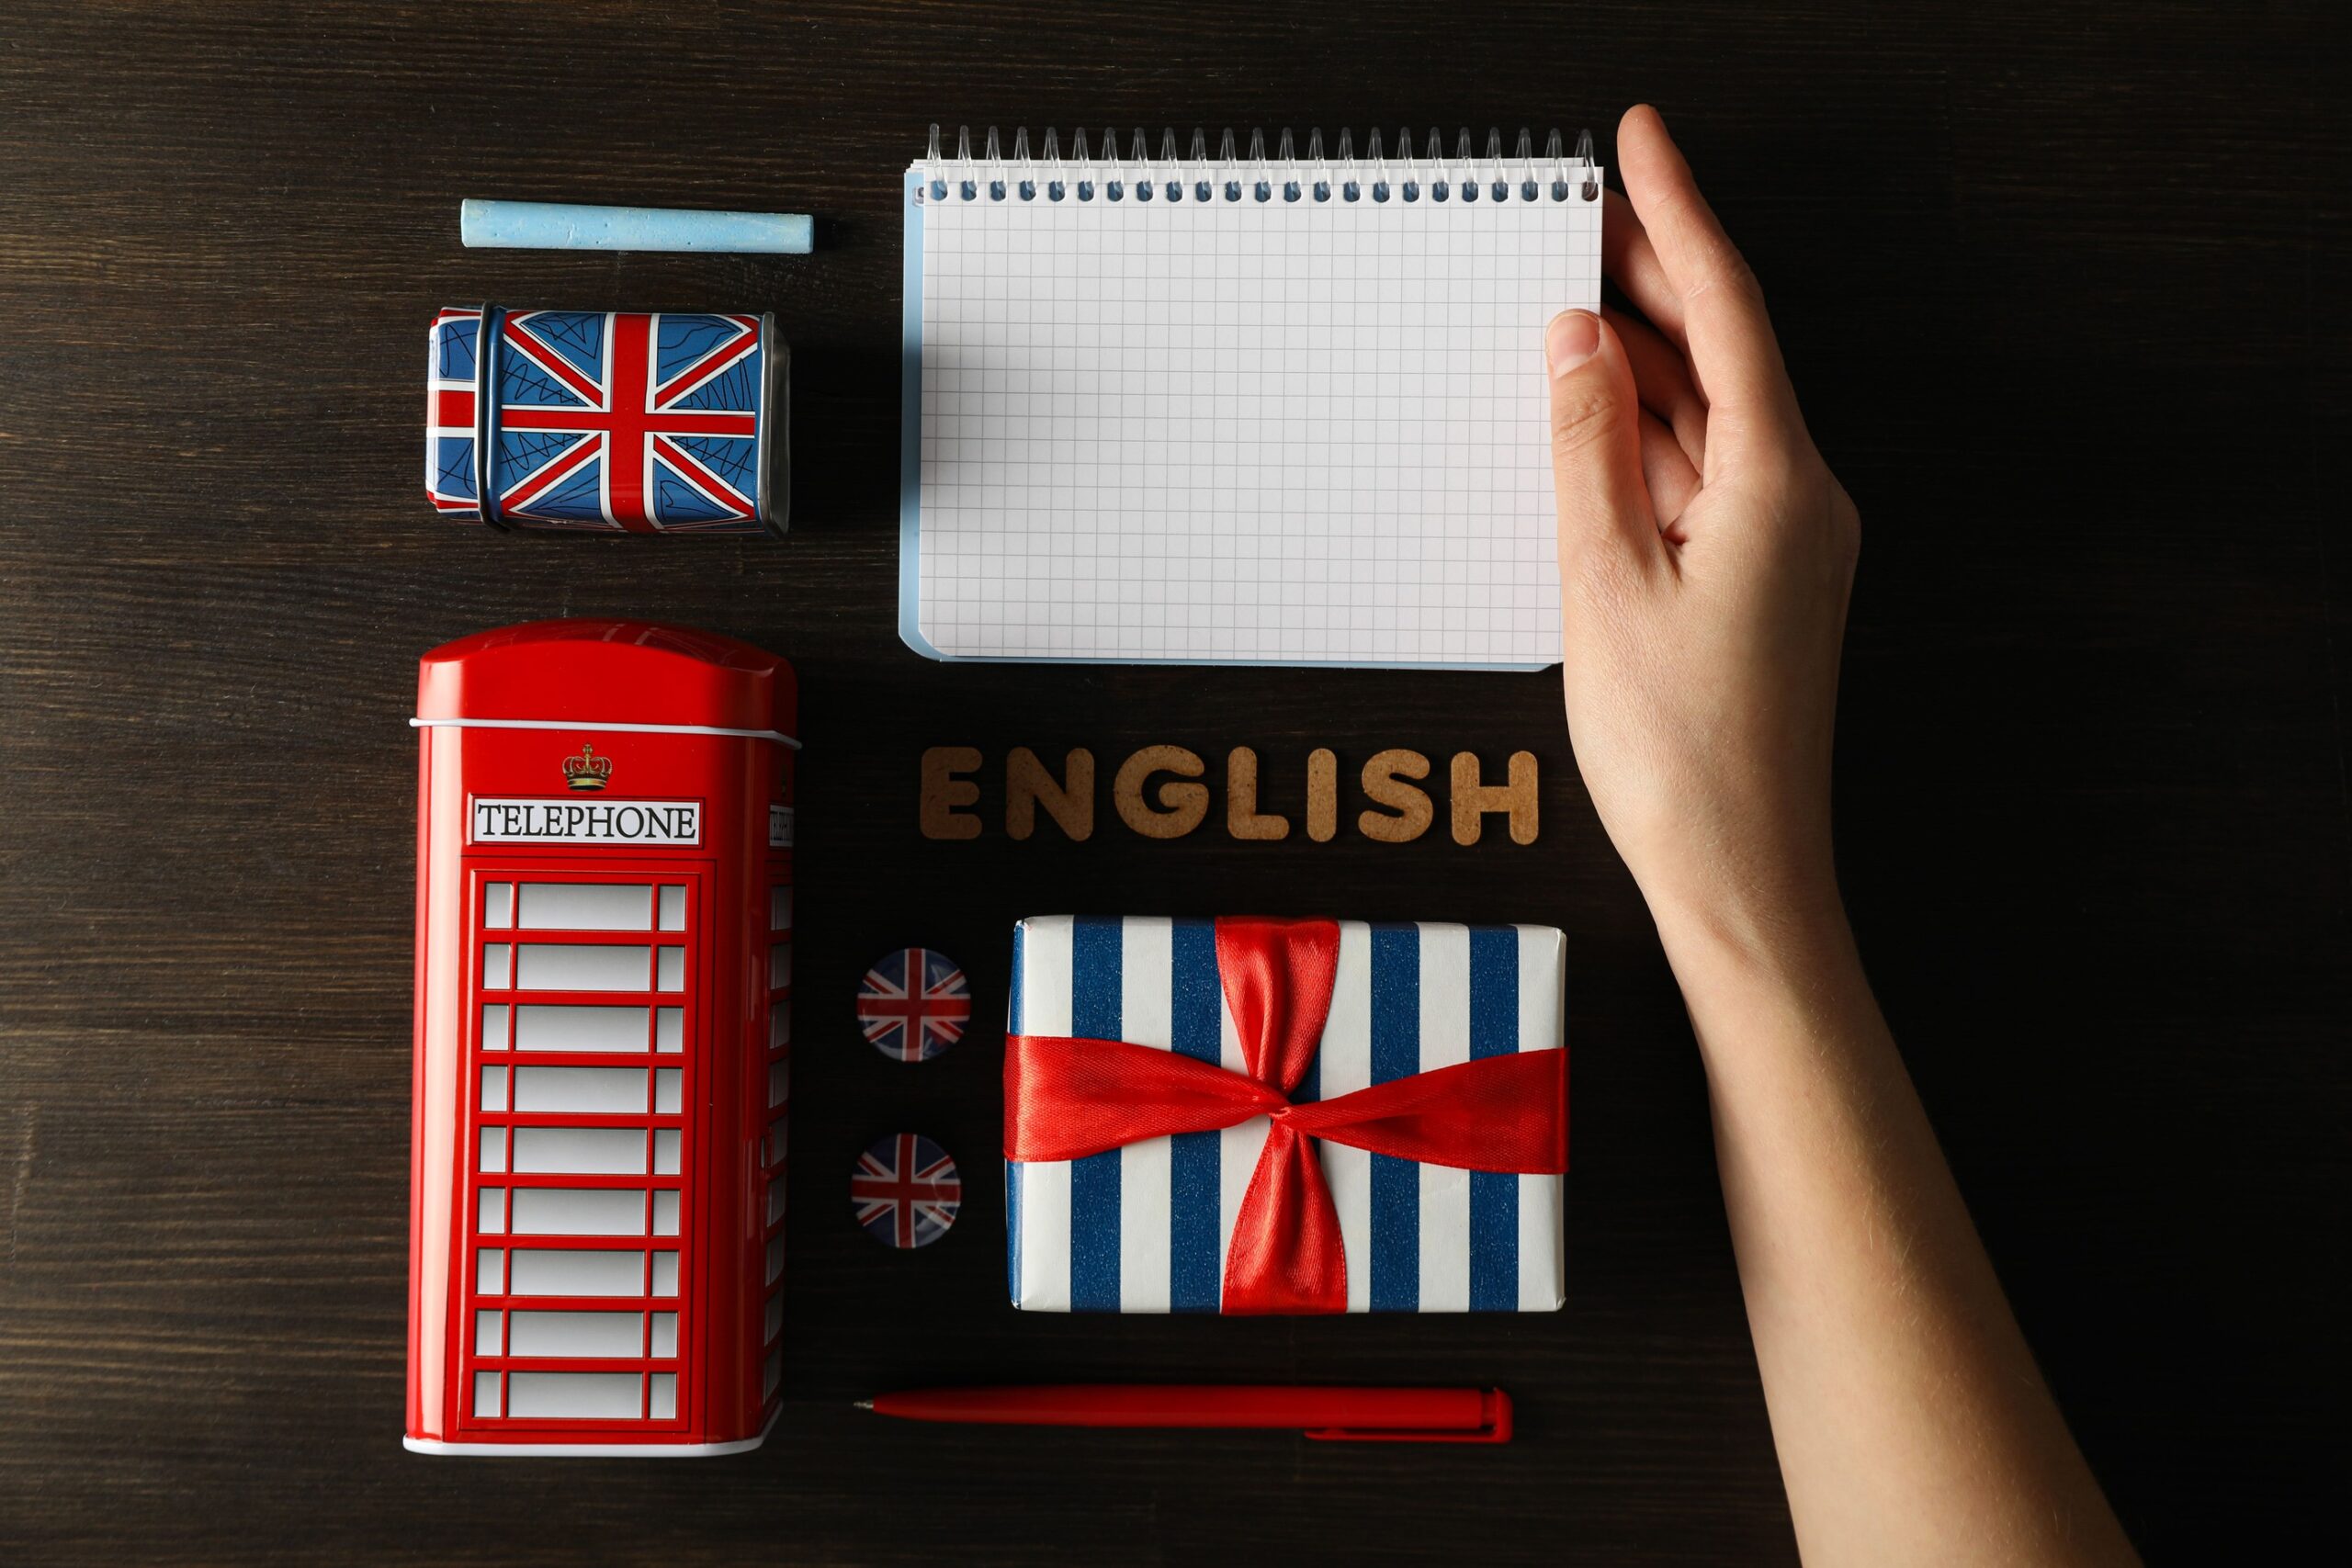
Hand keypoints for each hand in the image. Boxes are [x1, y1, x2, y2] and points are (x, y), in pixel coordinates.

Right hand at [1546, 106, 1859, 963]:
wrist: (1742, 874)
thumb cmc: (1681, 755)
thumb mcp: (1605, 584)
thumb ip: (1587, 449)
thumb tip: (1574, 344)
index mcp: (1777, 483)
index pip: (1725, 310)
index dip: (1677, 213)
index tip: (1640, 140)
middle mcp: (1802, 497)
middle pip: (1723, 351)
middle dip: (1651, 274)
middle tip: (1578, 209)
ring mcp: (1788, 540)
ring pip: (1709, 412)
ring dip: (1641, 357)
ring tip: (1566, 301)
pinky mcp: (1764, 579)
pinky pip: (1705, 473)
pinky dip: (1647, 435)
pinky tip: (1592, 420)